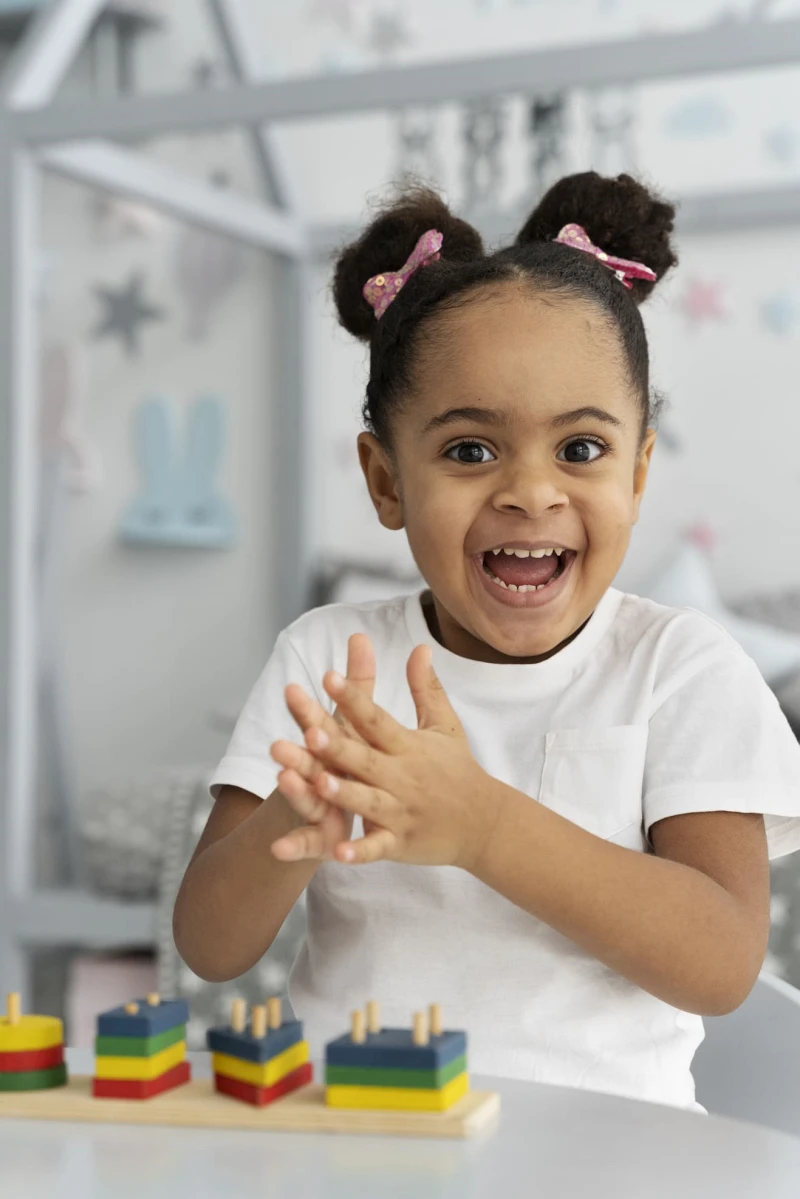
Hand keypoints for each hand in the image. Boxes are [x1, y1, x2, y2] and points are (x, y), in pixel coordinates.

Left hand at [270, 645, 500, 868]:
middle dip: (338, 746)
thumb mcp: (445, 725)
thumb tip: (420, 646)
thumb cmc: (459, 770)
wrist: (485, 822)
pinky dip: (360, 851)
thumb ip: (426, 687)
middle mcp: (403, 776)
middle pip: (365, 759)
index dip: (354, 699)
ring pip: (367, 801)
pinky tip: (338, 853)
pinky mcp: (400, 843)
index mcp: (408, 746)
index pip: (376, 718)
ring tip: (318, 781)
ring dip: (343, 793)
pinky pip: (377, 848)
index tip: (329, 678)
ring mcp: (401, 812)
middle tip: (309, 729)